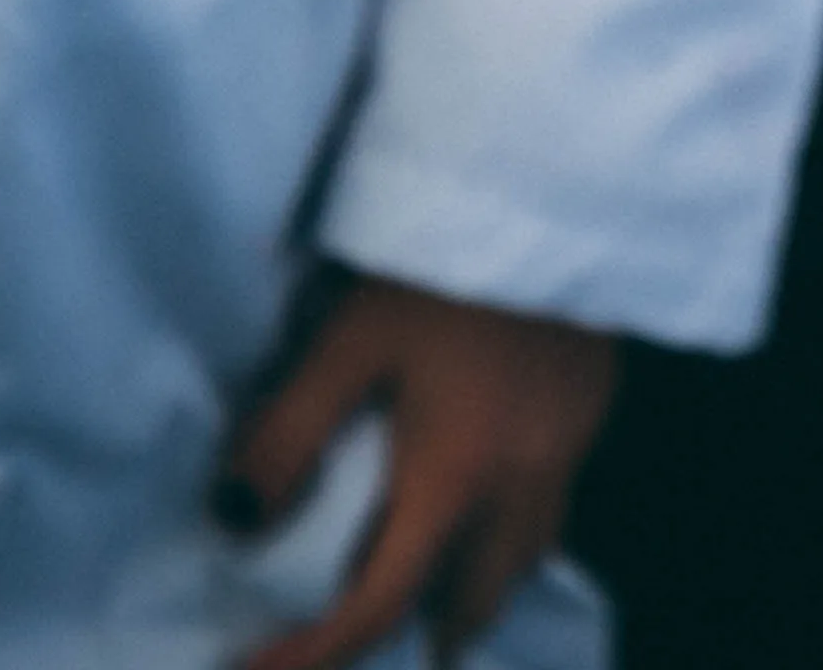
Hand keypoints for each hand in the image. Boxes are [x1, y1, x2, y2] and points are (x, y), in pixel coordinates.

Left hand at [220, 274, 616, 669]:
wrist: (561, 198)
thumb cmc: (445, 267)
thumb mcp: (350, 339)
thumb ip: (289, 433)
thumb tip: (232, 523)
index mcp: (453, 481)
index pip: (382, 604)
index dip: (318, 652)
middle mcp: (517, 490)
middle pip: (469, 605)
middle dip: (418, 636)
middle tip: (357, 636)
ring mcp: (566, 456)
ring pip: (520, 566)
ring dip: (471, 595)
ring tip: (428, 595)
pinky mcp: (590, 418)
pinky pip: (549, 516)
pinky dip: (510, 542)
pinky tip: (489, 504)